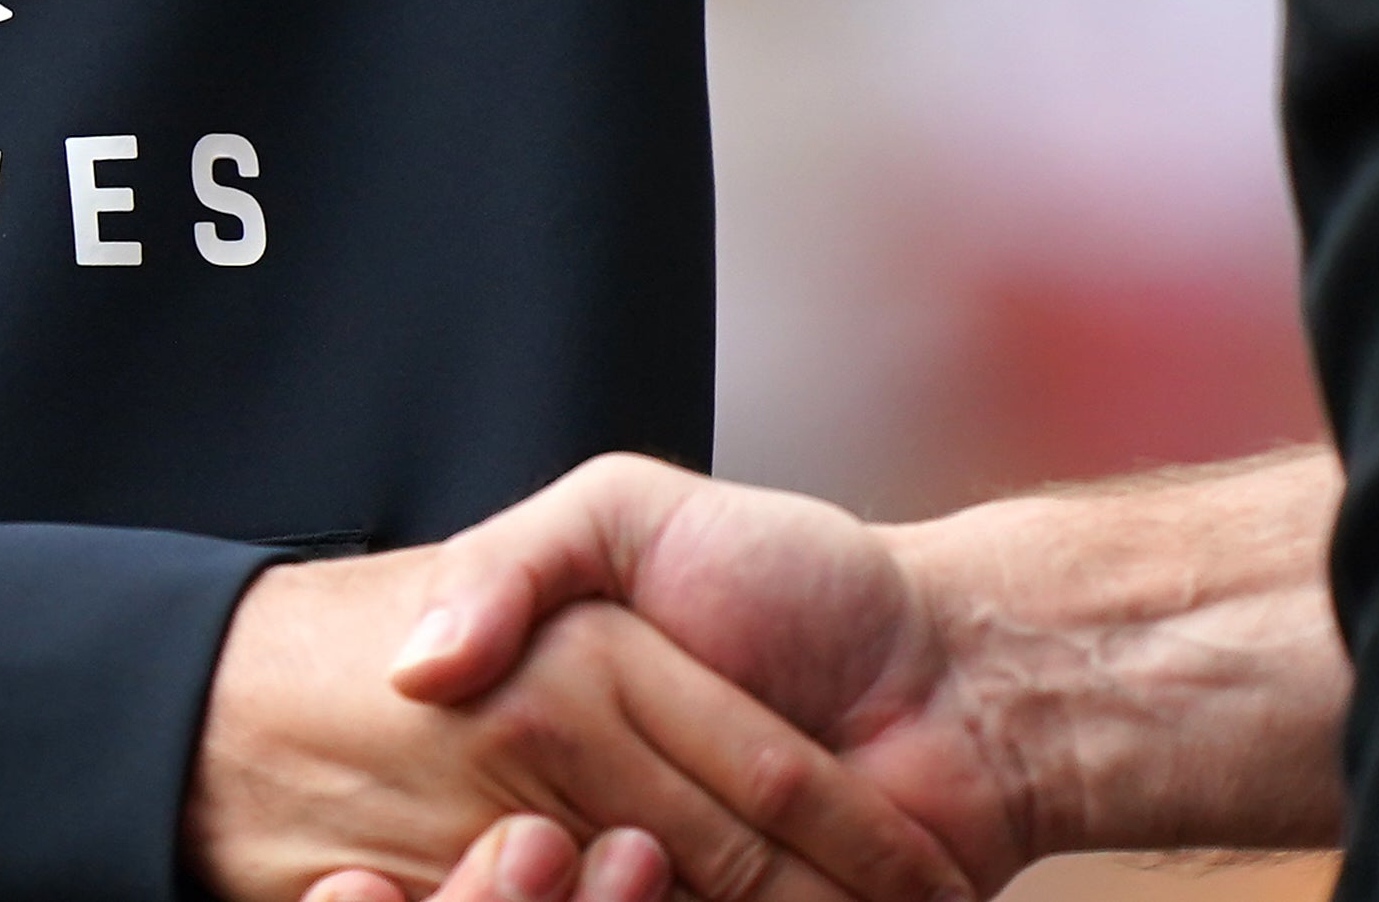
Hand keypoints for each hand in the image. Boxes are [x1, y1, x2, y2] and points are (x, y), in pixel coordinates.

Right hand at [372, 457, 1031, 890]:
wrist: (960, 668)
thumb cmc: (797, 579)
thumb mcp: (628, 515)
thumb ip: (513, 563)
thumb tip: (417, 667)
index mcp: (541, 750)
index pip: (471, 838)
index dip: (480, 866)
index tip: (515, 837)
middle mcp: (593, 843)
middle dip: (547, 896)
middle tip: (605, 847)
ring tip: (661, 853)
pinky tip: (718, 878)